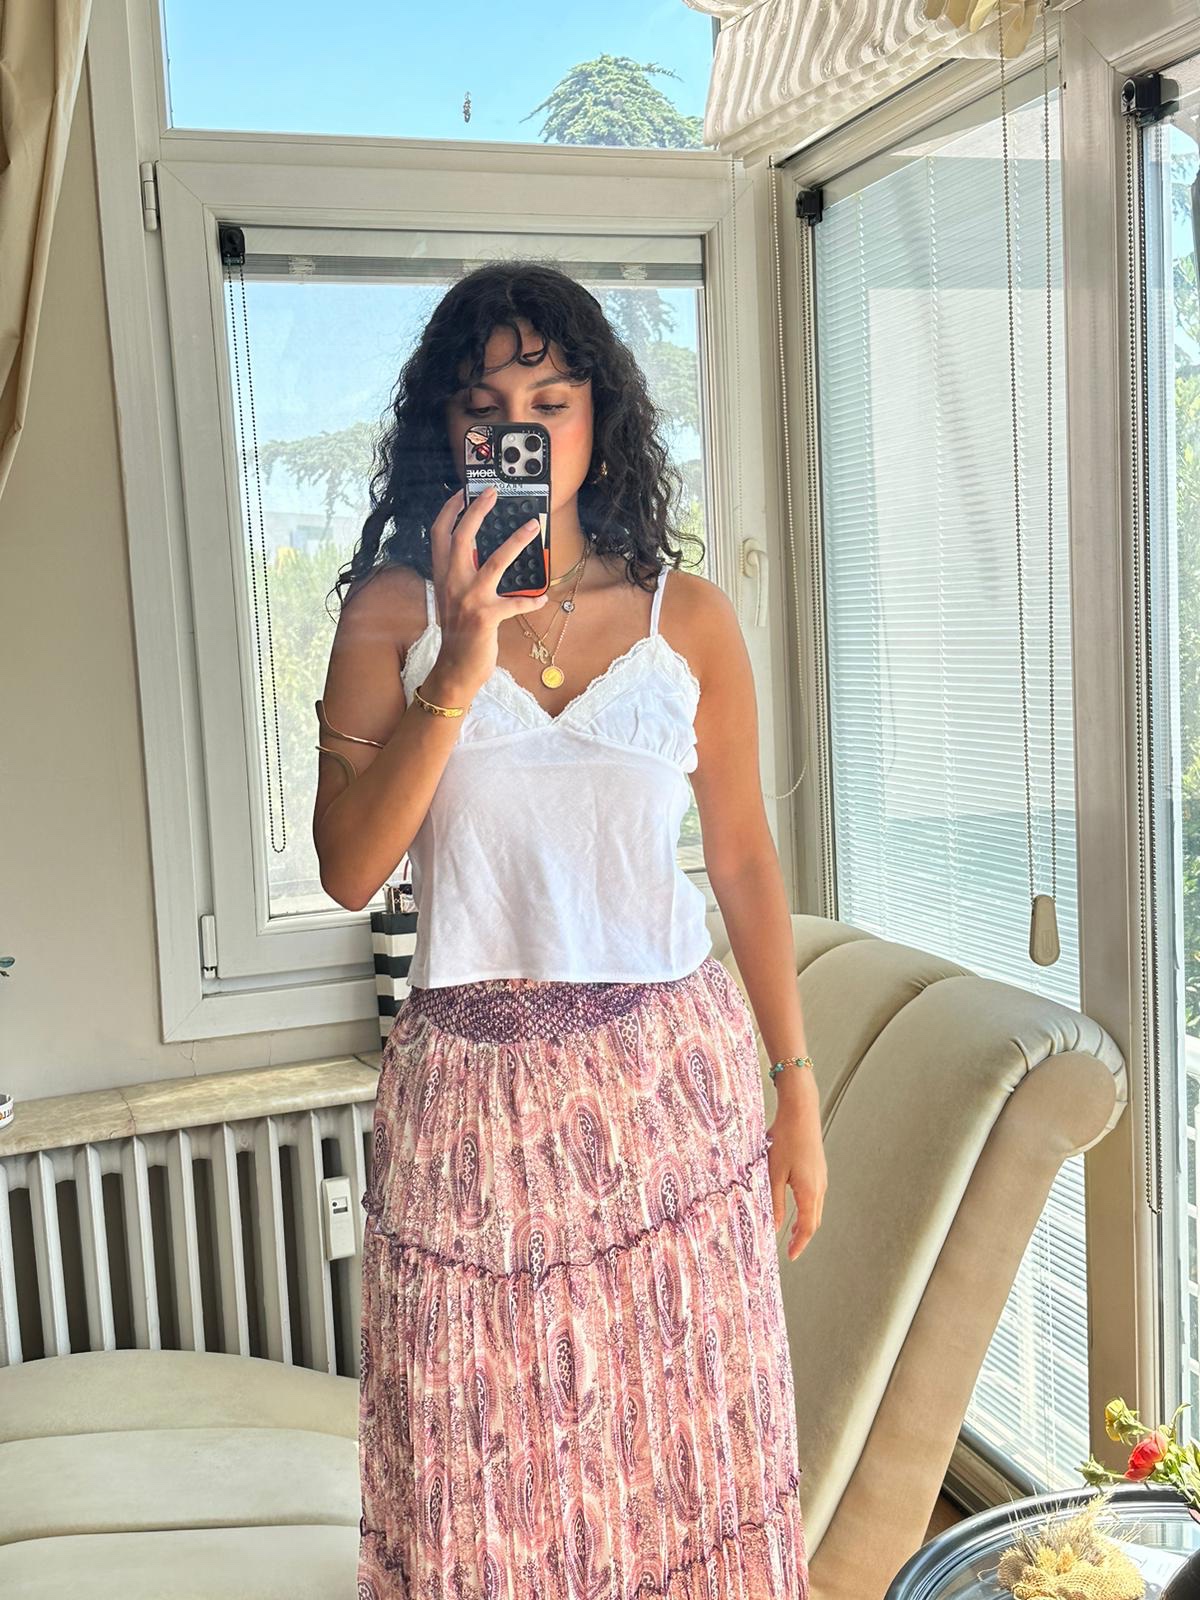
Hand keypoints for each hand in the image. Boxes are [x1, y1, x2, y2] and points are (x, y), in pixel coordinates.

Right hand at [426, 484, 550, 696]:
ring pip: (494, 561)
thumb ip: (460, 575)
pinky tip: (542, 598)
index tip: (463, 492)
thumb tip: (478, 553)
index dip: (450, 511)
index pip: (439, 535)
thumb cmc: (458, 632)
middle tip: (494, 493)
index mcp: (442, 576)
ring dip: (516, 541)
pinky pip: (515, 603)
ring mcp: (469, 599)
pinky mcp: (486, 617)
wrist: (455, 668)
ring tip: (533, 525)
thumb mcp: (451, 598)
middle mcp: (452, 583)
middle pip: (462, 537)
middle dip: (478, 511)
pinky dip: (530, 600)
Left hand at [767, 1091, 826, 1260]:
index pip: (807, 1227)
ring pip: (816, 1208)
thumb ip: (773, 1201)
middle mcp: (820, 1187)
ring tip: (792, 1232)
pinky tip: (796, 1207)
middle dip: (803, 1237)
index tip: (791, 1256)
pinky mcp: (819, 1169)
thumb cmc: (785, 1139)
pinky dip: (807, 1209)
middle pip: (814, 1220)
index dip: (800, 1244)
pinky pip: (816, 1196)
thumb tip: (773, 1226)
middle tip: (791, 1249)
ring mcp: (822, 1177)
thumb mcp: (773, 1173)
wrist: (801, 1112)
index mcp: (810, 1192)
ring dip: (805, 1223)